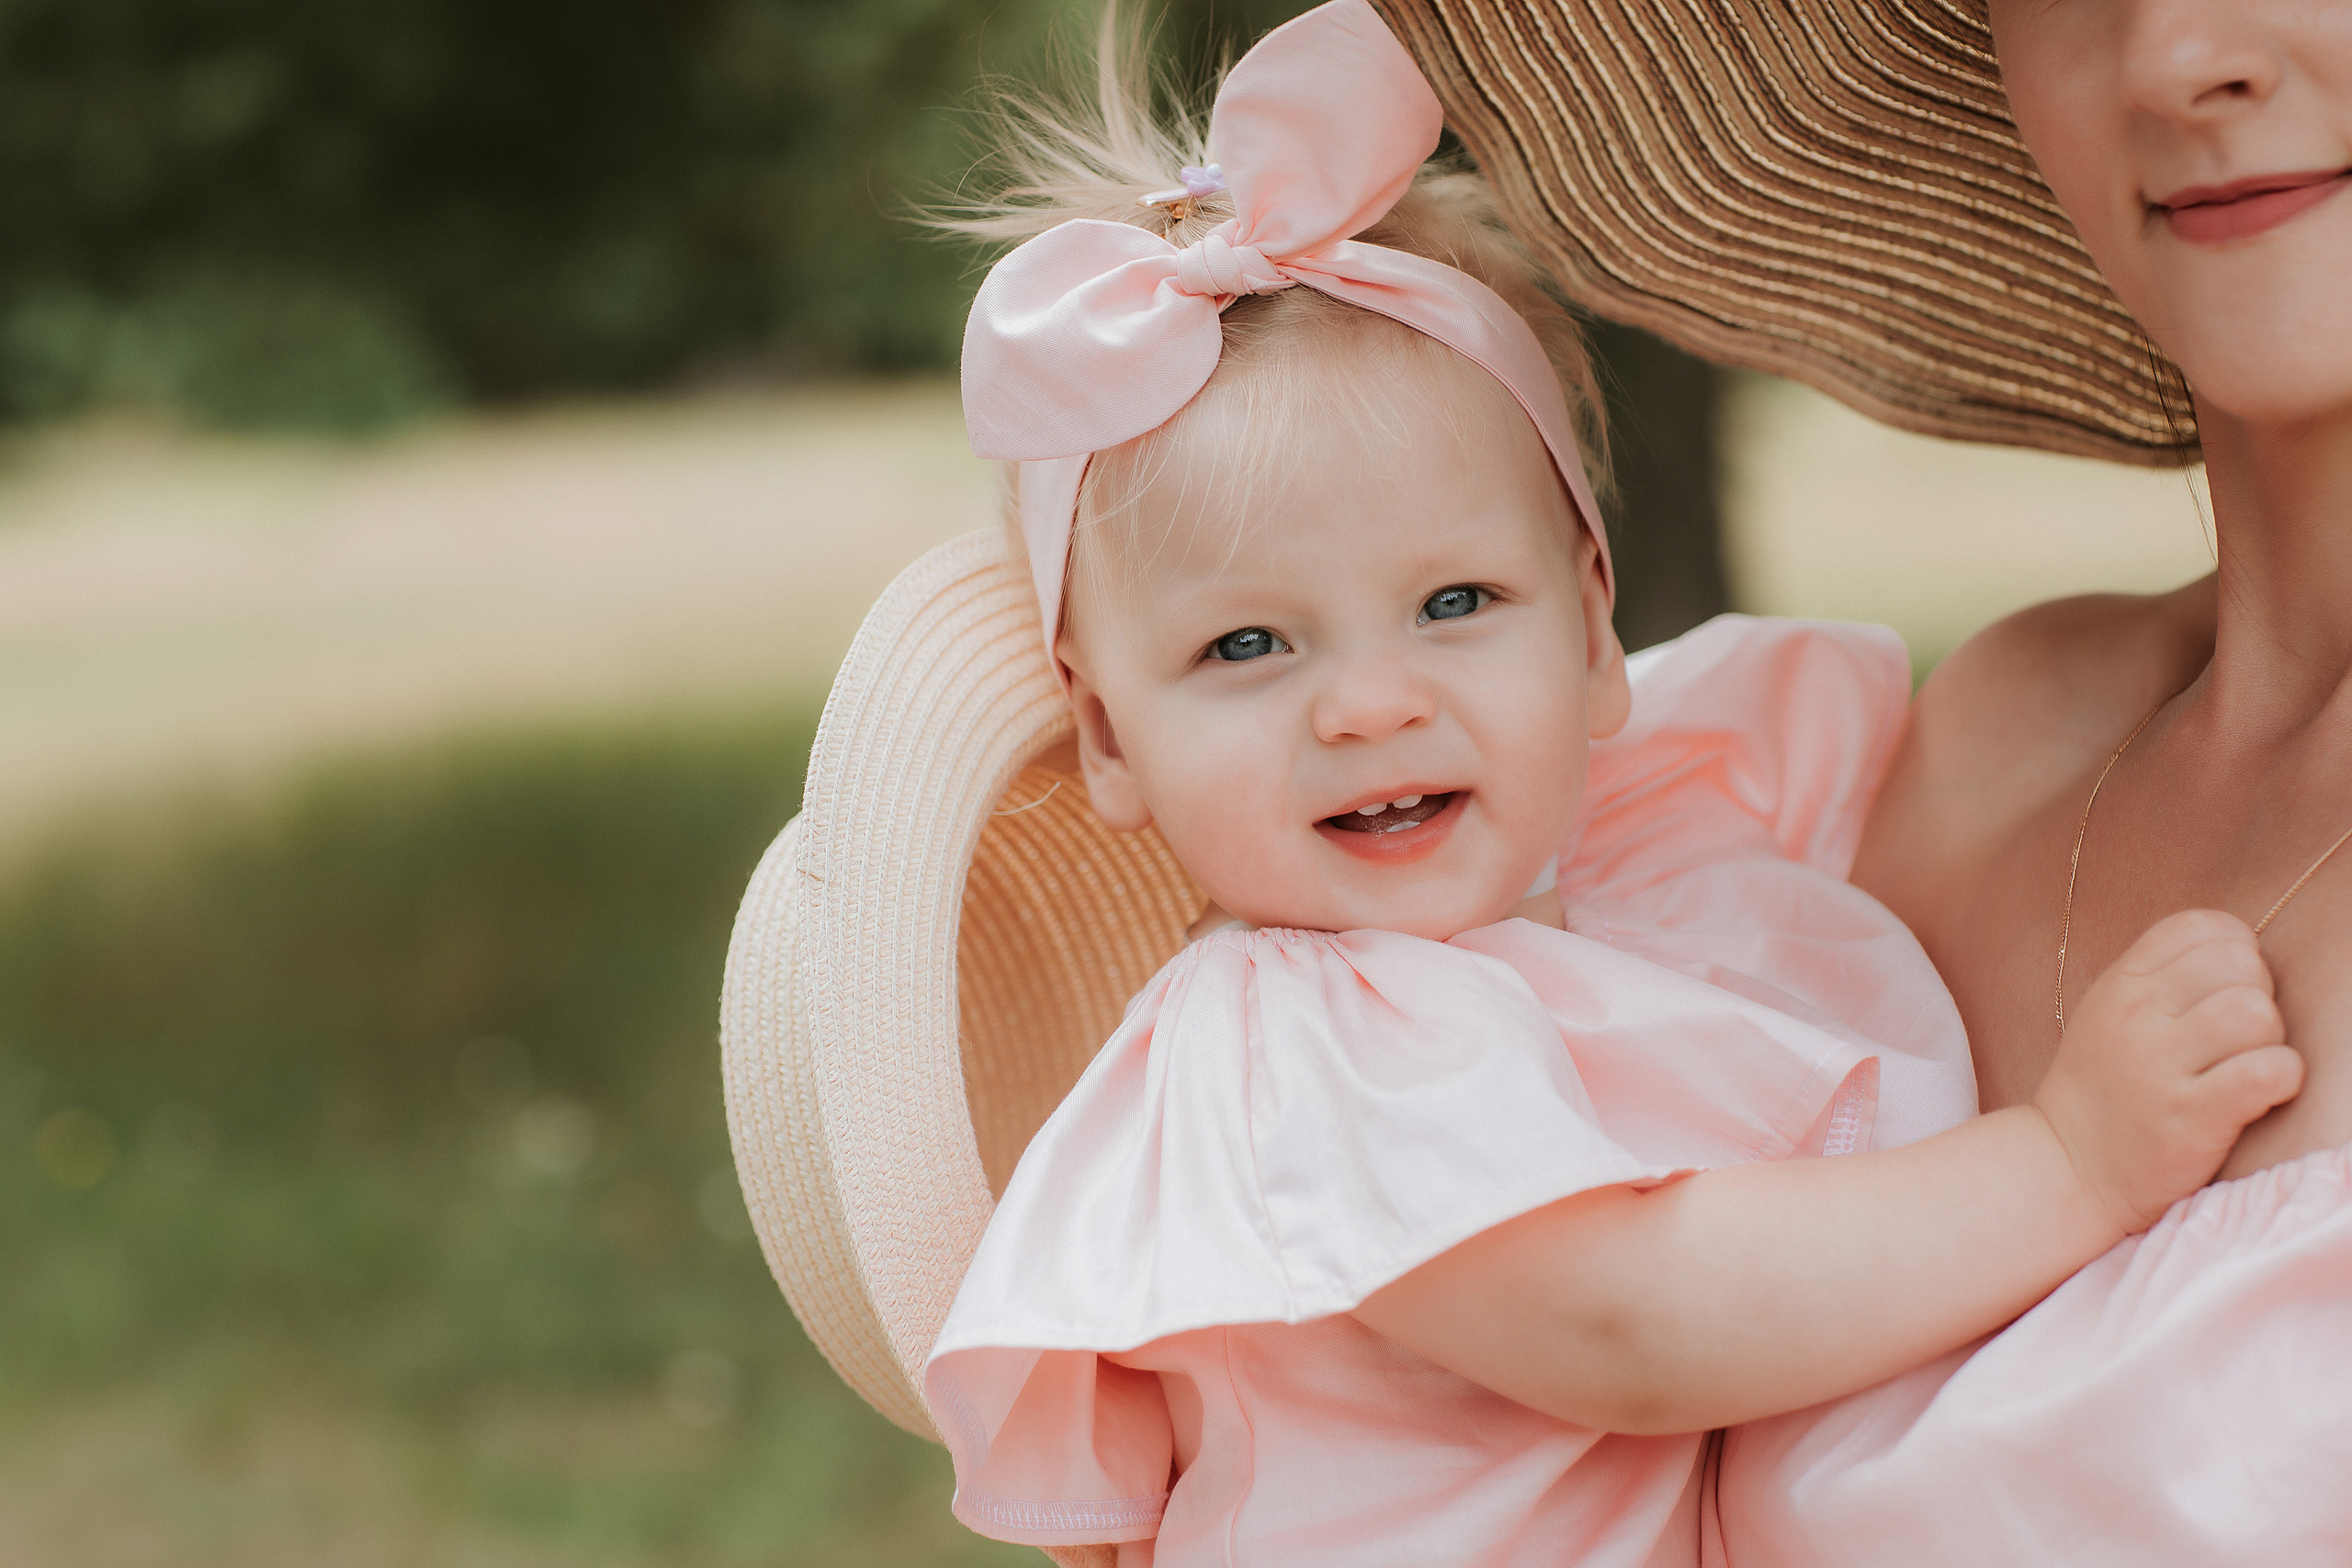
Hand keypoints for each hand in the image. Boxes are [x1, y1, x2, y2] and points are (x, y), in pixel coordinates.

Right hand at [2033, 909, 2300, 1237]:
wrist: (2069, 1168)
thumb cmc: (2105, 1088)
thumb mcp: (2110, 1013)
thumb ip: (2162, 975)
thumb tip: (2243, 948)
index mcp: (2120, 983)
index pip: (2201, 927)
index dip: (2234, 951)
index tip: (2225, 990)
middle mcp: (2136, 1016)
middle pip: (2241, 965)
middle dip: (2257, 997)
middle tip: (2236, 1038)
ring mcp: (2160, 1067)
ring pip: (2258, 1014)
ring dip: (2269, 1041)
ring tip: (2244, 1066)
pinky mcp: (2191, 1117)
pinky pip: (2269, 1071)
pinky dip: (2281, 1079)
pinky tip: (2258, 1094)